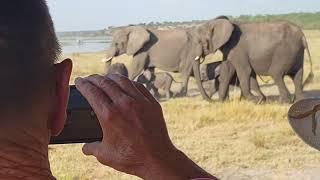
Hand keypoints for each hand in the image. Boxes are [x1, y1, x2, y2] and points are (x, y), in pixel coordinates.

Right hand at [75, 74, 215, 179]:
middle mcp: (124, 103)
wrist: (157, 159)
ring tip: (105, 78)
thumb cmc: (131, 157)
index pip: (92, 91)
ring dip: (110, 77)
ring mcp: (140, 101)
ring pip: (122, 80)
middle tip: (89, 79)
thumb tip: (85, 147)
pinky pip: (137, 85)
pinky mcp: (151, 102)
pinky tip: (125, 84)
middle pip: (105, 82)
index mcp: (109, 115)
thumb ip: (92, 148)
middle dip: (94, 78)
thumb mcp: (105, 155)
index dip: (83, 84)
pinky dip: (128, 82)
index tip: (79, 81)